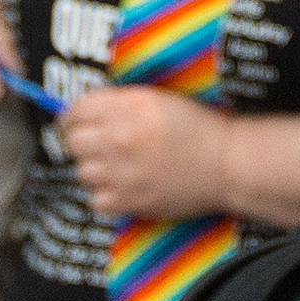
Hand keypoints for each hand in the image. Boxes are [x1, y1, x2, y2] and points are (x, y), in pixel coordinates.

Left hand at [58, 85, 233, 220]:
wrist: (227, 163)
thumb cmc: (199, 129)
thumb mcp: (158, 100)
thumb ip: (121, 102)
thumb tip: (86, 111)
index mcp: (128, 107)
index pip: (76, 110)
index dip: (71, 116)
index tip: (74, 121)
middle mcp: (120, 138)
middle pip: (72, 141)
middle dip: (79, 141)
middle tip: (93, 144)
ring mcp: (123, 172)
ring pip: (81, 171)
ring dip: (94, 168)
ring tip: (114, 166)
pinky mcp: (130, 201)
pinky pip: (96, 200)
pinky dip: (105, 195)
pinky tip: (122, 186)